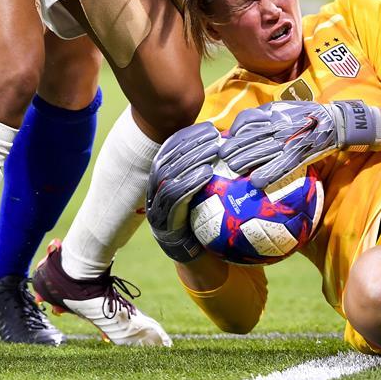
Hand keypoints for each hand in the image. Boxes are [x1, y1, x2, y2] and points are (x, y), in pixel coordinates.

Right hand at [147, 122, 219, 261]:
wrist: (197, 252)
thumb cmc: (203, 214)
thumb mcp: (204, 187)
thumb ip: (207, 165)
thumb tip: (226, 137)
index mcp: (161, 176)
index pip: (171, 149)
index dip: (189, 135)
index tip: (210, 127)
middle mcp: (154, 188)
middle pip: (169, 159)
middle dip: (192, 144)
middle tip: (214, 135)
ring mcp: (156, 205)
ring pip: (169, 175)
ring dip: (192, 159)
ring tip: (214, 149)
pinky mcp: (163, 220)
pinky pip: (175, 197)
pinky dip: (190, 183)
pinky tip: (207, 173)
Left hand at [219, 100, 380, 188]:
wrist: (334, 123)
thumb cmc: (305, 115)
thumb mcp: (282, 108)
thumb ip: (262, 115)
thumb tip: (238, 127)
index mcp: (275, 114)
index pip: (248, 121)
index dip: (235, 131)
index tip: (227, 140)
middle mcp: (279, 126)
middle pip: (251, 137)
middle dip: (235, 148)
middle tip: (223, 157)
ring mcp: (289, 141)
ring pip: (263, 151)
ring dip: (246, 161)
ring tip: (233, 168)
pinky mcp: (299, 155)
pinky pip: (282, 166)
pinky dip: (269, 174)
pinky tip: (257, 182)